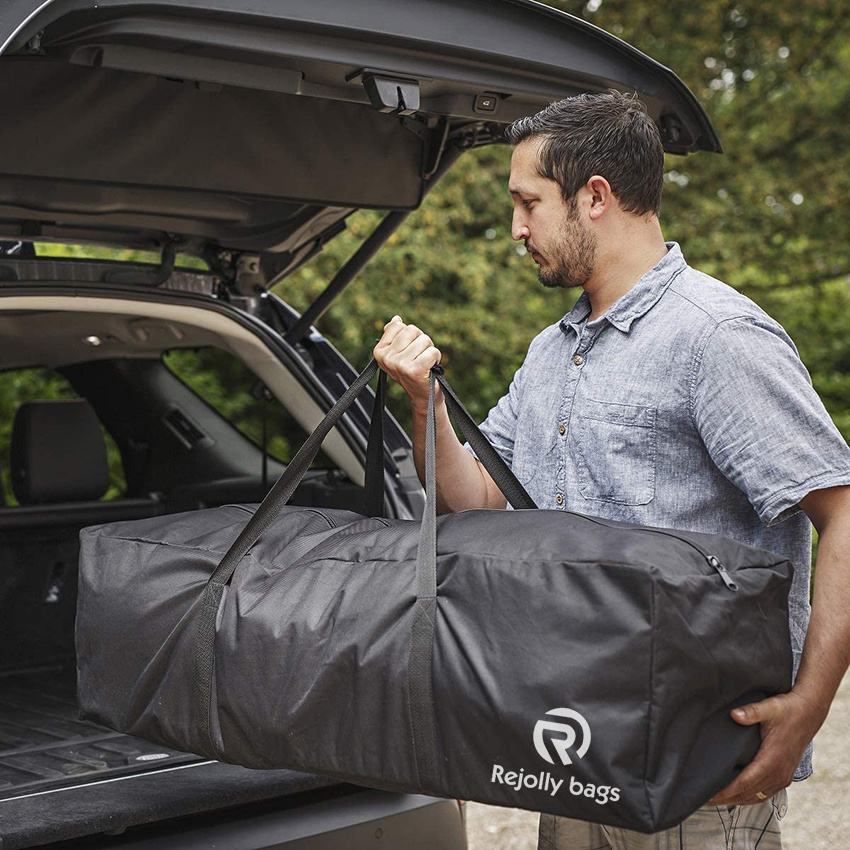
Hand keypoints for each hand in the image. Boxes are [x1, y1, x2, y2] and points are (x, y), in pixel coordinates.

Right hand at [373, 316, 441, 407]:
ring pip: (424, 340)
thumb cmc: (413, 372)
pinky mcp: (415, 370)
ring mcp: (400, 364)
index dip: (410, 335)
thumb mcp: (400, 353)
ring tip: (425, 363)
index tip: (409, 349)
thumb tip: (396, 319)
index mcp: (380, 351)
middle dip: (421, 341)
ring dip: (429, 350)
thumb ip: (395, 335)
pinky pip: (433, 351)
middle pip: (412, 330)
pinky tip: (430, 368)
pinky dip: (436, 358)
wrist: (423, 396)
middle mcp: (387, 358)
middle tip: (420, 356)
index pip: (398, 326)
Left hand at [704, 689, 826, 806]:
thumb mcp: (769, 707)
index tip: (708, 794)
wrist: (808, 713)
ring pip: (755, 796)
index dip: (725, 791)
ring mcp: (782, 777)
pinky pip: (764, 793)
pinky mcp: (784, 777)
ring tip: (713, 799)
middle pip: (747, 794)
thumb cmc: (786, 710)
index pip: (744, 782)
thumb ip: (751, 712)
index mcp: (772, 760)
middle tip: (702, 799)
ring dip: (735, 800)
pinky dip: (748, 797)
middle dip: (724, 798)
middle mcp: (778, 774)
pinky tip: (735, 795)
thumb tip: (734, 715)